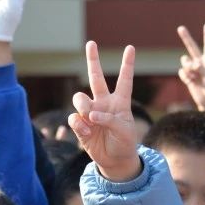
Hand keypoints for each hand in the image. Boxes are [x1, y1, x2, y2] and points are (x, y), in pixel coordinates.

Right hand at [68, 42, 140, 181]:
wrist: (114, 161)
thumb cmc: (124, 143)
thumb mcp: (124, 131)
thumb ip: (109, 120)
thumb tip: (90, 115)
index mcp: (120, 102)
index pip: (124, 80)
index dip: (127, 64)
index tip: (130, 48)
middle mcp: (104, 103)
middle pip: (96, 77)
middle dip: (93, 60)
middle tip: (91, 43)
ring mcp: (90, 112)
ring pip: (79, 98)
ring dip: (83, 106)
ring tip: (90, 118)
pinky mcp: (80, 124)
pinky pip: (74, 118)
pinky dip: (79, 124)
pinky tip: (87, 132)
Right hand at [177, 23, 204, 115]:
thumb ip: (200, 67)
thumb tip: (189, 63)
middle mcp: (201, 63)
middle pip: (192, 47)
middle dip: (186, 37)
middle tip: (180, 27)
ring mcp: (194, 70)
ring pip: (184, 61)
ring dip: (187, 67)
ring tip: (194, 75)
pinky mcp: (188, 77)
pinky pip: (181, 72)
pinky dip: (185, 77)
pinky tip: (191, 82)